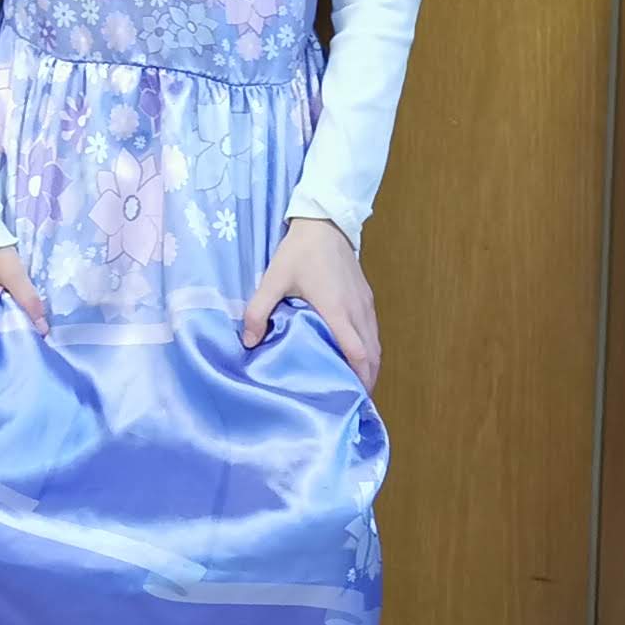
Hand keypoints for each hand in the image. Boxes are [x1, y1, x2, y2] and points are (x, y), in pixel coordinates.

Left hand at [244, 217, 377, 389]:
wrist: (325, 223)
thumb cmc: (300, 252)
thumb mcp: (273, 279)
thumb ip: (259, 310)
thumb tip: (249, 342)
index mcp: (336, 309)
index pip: (356, 352)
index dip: (358, 377)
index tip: (351, 399)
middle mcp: (356, 310)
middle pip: (372, 354)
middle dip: (366, 379)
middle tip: (352, 401)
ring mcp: (365, 304)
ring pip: (376, 343)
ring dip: (370, 365)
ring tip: (355, 385)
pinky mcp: (366, 298)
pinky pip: (373, 331)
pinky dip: (370, 349)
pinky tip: (357, 357)